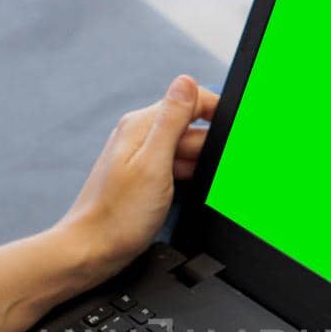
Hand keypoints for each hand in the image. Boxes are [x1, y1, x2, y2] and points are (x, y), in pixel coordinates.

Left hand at [52, 75, 219, 286]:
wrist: (93, 251)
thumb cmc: (119, 216)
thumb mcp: (154, 164)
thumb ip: (172, 120)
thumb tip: (186, 80)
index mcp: (142, 124)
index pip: (191, 100)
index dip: (218, 113)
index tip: (238, 133)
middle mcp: (141, 135)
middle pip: (192, 128)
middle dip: (209, 150)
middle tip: (212, 176)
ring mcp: (142, 157)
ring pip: (186, 151)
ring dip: (200, 167)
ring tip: (190, 190)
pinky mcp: (145, 178)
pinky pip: (177, 169)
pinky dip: (189, 179)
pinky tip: (189, 195)